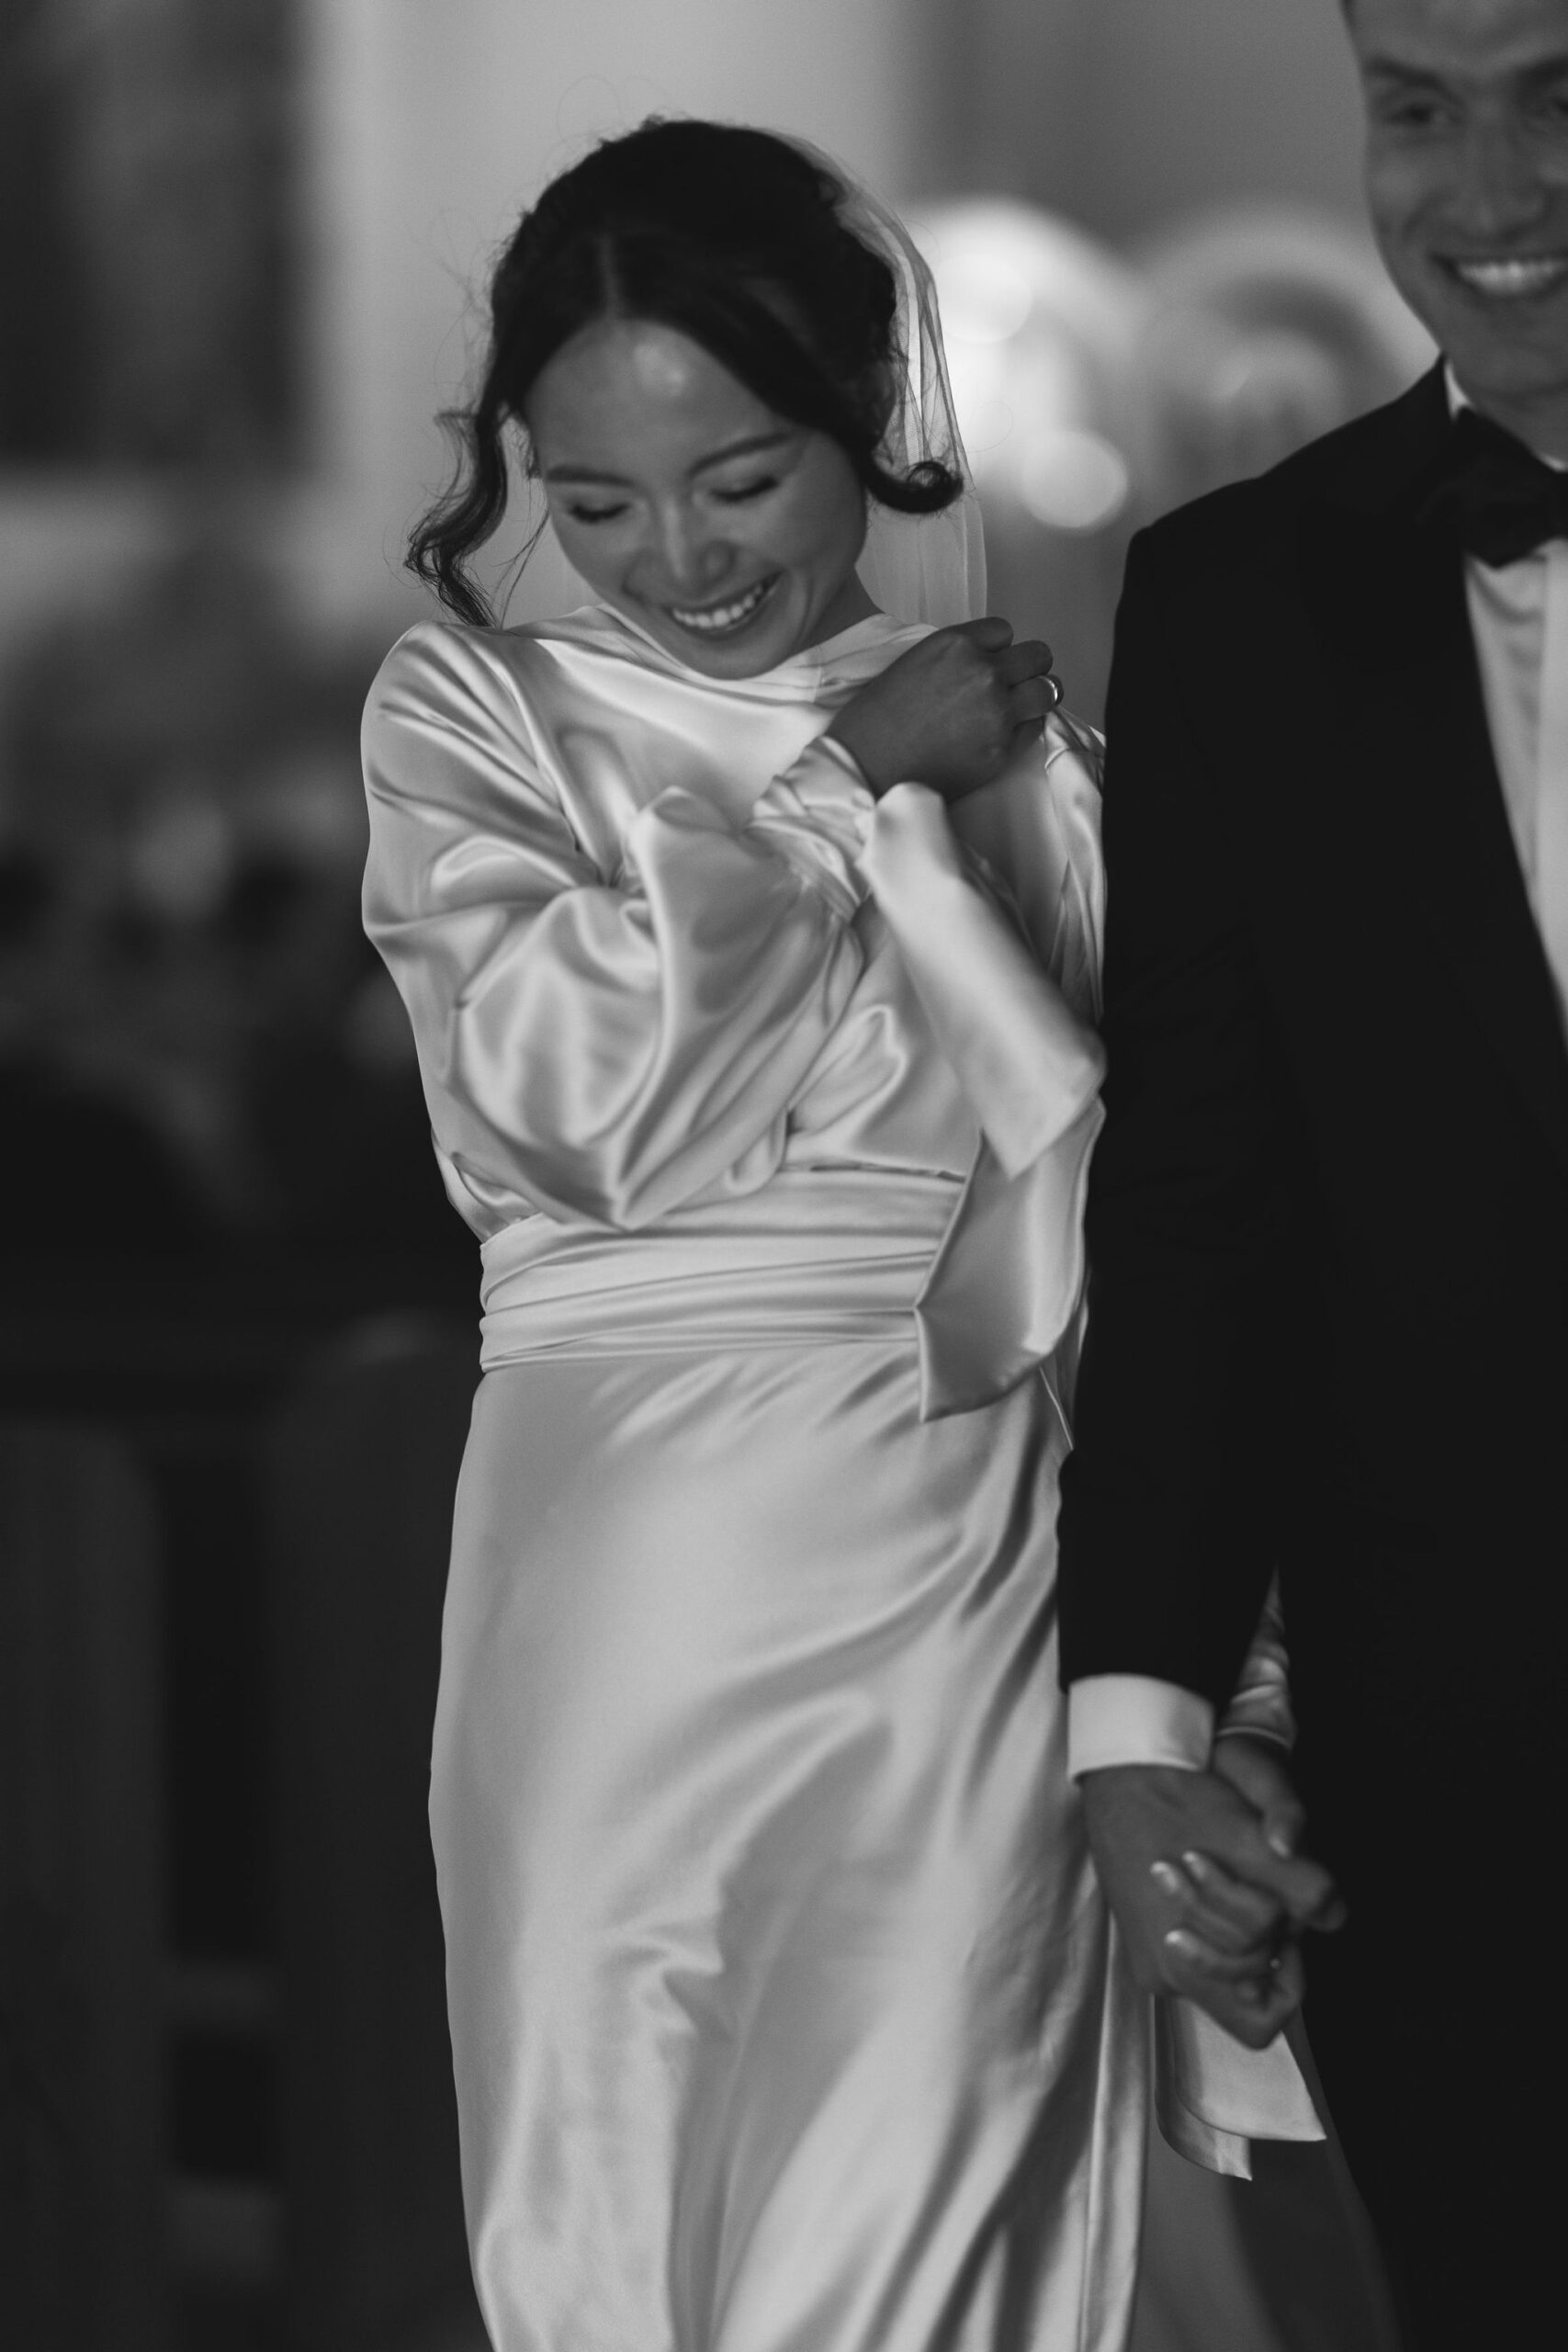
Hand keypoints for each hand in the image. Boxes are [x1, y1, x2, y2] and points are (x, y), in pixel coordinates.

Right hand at [825, 617, 1057, 802]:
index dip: (997, 649)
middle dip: (1027, 668)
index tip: (987, 664)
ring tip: (1019, 708)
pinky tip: (1002, 734)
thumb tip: (978, 663)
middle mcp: (983, 672)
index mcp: (955, 643)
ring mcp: (998, 712)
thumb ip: (951, 658)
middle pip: (1037, 656)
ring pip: (1049, 689)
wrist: (864, 770)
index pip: (1004, 631)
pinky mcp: (1003, 749)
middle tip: (1013, 685)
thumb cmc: (873, 722)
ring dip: (1036, 696)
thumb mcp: (910, 664)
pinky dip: (1025, 728)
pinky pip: (1035, 727)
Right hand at [1079, 1763, 1344, 2048]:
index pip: (1262, 2021)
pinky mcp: (1141, 1936)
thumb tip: (1333, 1917)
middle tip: (1264, 1891)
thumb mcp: (1252, 1840)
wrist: (1121, 1774)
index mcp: (1183, 1967)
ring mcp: (1148, 1957)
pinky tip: (1211, 1872)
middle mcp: (1162, 1975)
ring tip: (1233, 1873)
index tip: (1287, 1931)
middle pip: (1242, 1990)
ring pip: (1221, 1966)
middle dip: (1264, 1941)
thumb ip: (1304, 1887)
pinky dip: (1214, 1918)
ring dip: (1239, 1925)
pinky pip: (1196, 1948)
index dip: (1288, 1978)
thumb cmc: (1183, 1803)